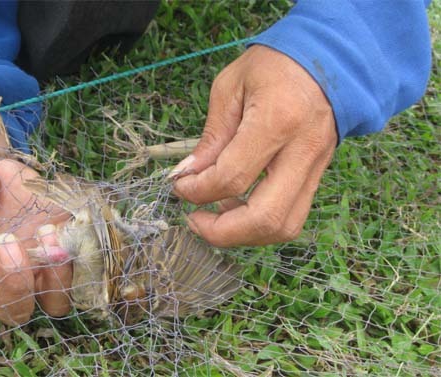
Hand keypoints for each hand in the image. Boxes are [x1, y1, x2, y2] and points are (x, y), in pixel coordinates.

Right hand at [0, 124, 71, 328]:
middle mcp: (5, 281)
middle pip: (16, 312)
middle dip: (15, 284)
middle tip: (7, 240)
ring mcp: (40, 269)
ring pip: (55, 302)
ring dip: (55, 277)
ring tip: (44, 231)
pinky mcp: (66, 252)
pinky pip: (83, 272)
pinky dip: (79, 256)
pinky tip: (63, 226)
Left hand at [173, 46, 337, 246]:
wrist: (327, 60)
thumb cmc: (273, 65)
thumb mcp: (230, 88)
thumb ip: (211, 136)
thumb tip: (189, 175)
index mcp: (277, 121)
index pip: (232, 177)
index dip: (198, 191)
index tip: (180, 186)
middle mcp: (302, 151)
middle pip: (265, 218)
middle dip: (222, 232)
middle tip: (194, 221)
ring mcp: (316, 168)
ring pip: (284, 226)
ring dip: (243, 234)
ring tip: (214, 217)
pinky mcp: (319, 176)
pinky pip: (291, 216)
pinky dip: (260, 224)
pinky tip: (238, 207)